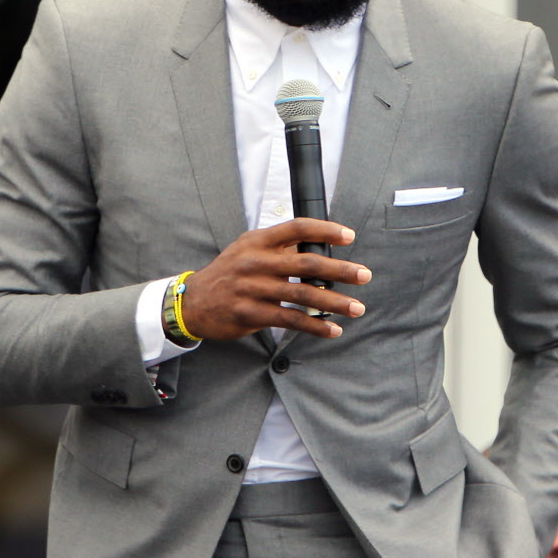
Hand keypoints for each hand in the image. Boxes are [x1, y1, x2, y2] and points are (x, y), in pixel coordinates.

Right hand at [178, 219, 371, 340]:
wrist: (193, 302)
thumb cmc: (229, 274)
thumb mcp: (248, 250)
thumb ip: (279, 249)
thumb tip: (318, 250)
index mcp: (258, 241)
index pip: (296, 228)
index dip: (325, 230)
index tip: (349, 236)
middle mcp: (255, 261)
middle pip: (305, 263)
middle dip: (339, 270)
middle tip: (364, 275)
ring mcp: (252, 288)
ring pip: (302, 295)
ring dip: (334, 302)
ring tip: (356, 307)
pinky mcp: (251, 313)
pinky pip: (290, 319)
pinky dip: (314, 326)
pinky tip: (332, 329)